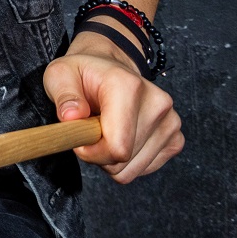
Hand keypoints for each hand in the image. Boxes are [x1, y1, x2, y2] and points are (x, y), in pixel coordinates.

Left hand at [41, 30, 183, 183]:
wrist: (112, 68)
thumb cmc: (84, 74)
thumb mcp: (60, 75)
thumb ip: (63, 95)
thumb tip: (72, 116)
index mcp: (128, 86)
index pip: (117, 147)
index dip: (91, 152)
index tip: (80, 136)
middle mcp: (157, 103)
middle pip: (123, 160)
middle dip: (99, 154)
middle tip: (91, 130)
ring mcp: (170, 122)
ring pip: (133, 169)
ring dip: (112, 159)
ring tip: (106, 131)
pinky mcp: (176, 138)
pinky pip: (145, 168)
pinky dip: (128, 161)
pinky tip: (122, 137)